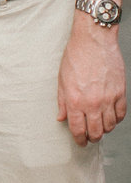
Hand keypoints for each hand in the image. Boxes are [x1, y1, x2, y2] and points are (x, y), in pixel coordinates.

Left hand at [58, 15, 126, 143]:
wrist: (94, 41)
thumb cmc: (76, 56)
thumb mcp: (62, 80)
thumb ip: (62, 102)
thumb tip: (62, 118)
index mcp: (75, 101)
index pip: (78, 129)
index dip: (79, 139)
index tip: (80, 142)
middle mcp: (92, 103)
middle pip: (95, 132)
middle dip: (92, 138)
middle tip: (90, 138)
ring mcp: (108, 98)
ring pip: (110, 125)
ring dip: (105, 130)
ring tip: (100, 127)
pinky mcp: (120, 92)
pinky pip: (121, 114)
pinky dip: (116, 119)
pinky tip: (111, 117)